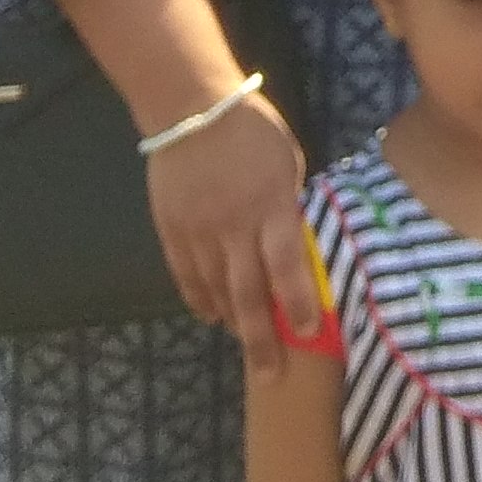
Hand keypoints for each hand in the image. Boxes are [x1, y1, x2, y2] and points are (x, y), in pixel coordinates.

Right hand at [140, 93, 316, 376]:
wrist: (190, 107)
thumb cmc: (252, 130)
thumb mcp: (286, 164)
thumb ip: (288, 209)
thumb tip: (293, 250)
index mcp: (271, 205)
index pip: (286, 265)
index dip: (299, 302)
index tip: (309, 332)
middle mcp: (234, 225)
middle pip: (248, 293)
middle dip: (262, 338)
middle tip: (271, 375)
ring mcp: (198, 230)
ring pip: (215, 291)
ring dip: (232, 321)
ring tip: (247, 344)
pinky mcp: (171, 229)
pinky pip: (185, 276)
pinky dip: (199, 300)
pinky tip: (212, 316)